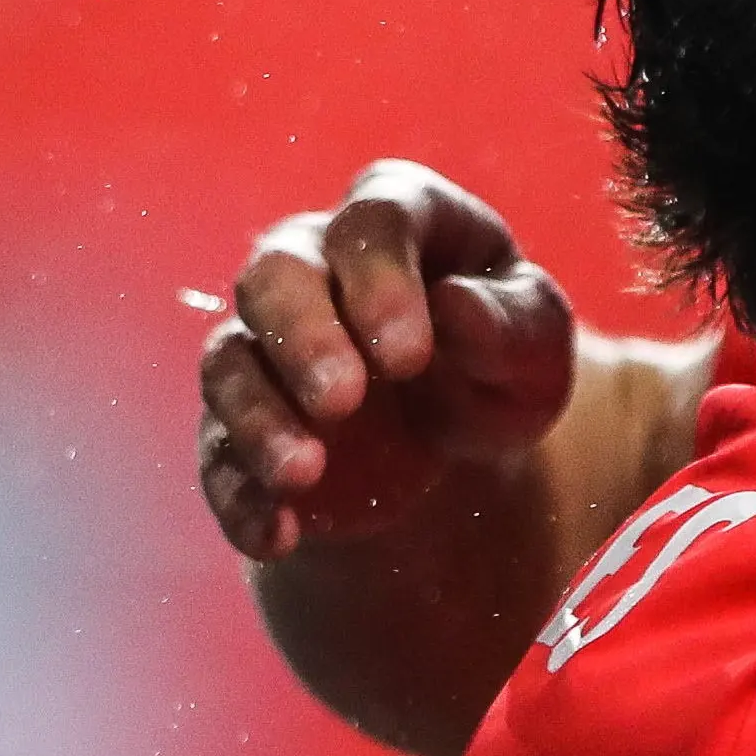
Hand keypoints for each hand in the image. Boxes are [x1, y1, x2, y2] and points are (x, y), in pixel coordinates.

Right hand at [195, 161, 581, 561]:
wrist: (459, 445)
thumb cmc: (500, 363)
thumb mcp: (536, 345)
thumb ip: (509, 321)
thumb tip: (456, 308)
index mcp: (399, 220)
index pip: (373, 222)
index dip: (380, 281)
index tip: (409, 357)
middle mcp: (315, 266)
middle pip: (275, 272)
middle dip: (301, 335)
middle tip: (342, 400)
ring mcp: (267, 347)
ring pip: (230, 360)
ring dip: (259, 416)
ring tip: (304, 473)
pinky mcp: (242, 426)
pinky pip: (219, 454)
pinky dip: (242, 495)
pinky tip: (278, 535)